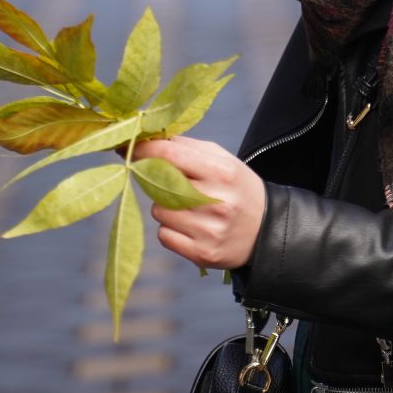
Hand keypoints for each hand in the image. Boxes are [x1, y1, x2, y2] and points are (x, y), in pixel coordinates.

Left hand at [134, 136, 265, 270]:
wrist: (267, 230)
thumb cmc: (236, 188)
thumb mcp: (222, 160)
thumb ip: (186, 147)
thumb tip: (146, 138)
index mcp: (222, 172)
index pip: (170, 155)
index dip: (143, 149)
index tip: (125, 146)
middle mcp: (216, 202)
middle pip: (159, 185)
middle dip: (154, 179)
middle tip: (163, 179)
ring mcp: (209, 231)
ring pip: (158, 212)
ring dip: (164, 207)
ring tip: (188, 208)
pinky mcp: (202, 254)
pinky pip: (163, 236)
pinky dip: (170, 230)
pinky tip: (190, 226)